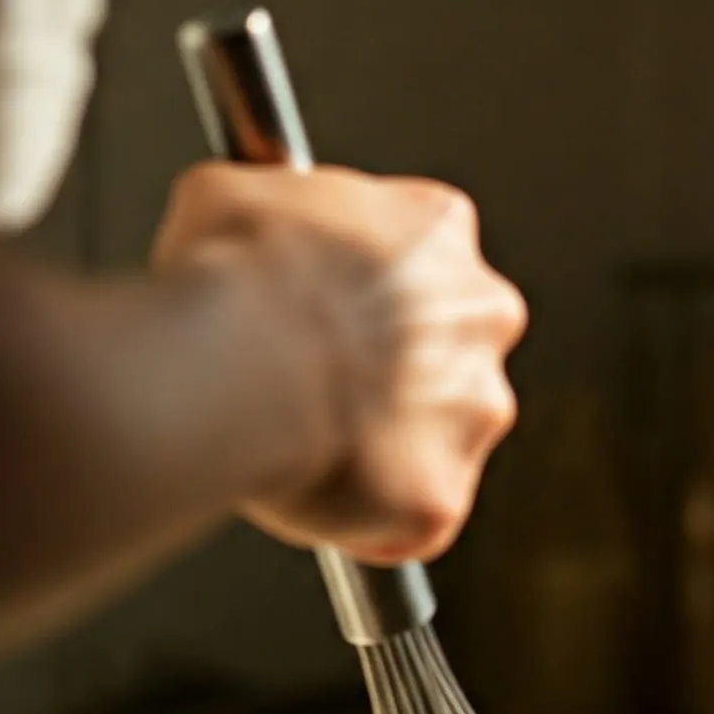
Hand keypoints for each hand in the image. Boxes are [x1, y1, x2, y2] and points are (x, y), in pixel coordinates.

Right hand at [151, 161, 526, 562]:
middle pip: (449, 353)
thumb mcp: (232, 192)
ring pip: (439, 440)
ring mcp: (474, 410)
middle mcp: (481, 315)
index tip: (330, 313)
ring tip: (309, 445)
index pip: (423, 262)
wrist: (238, 359)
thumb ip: (270, 207)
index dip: (368, 295)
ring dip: (387, 448)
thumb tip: (241, 214)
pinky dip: (372, 521)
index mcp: (439, 231)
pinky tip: (317, 498)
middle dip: (394, 375)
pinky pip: (413, 520)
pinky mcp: (443, 492)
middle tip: (320, 386)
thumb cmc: (235, 273)